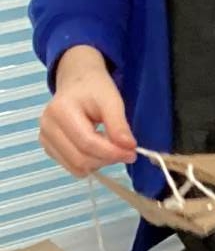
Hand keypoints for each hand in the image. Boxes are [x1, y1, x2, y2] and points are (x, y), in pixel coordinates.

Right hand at [39, 45, 135, 175]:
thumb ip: (118, 124)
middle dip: (107, 159)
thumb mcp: (111, 100)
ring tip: (109, 146)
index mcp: (59, 111)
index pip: (87, 143)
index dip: (113, 152)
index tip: (133, 153)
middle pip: (81, 159)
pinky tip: (97, 148)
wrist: (77, 83)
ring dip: (99, 163)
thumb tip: (129, 148)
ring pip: (77, 167)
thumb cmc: (94, 89)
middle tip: (124, 151)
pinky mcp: (49, 148)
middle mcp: (47, 127)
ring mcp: (45, 139)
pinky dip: (90, 163)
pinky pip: (72, 167)